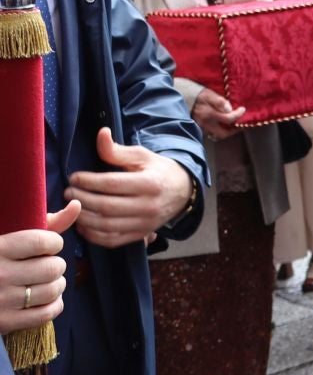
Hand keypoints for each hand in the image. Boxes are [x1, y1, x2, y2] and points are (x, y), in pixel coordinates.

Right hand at [0, 201, 79, 336]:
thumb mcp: (10, 236)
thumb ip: (46, 223)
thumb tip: (77, 205)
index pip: (44, 242)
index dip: (54, 243)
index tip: (48, 246)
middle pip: (52, 267)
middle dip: (56, 265)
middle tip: (46, 266)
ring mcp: (1, 300)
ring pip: (52, 290)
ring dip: (57, 285)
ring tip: (48, 281)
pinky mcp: (4, 322)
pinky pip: (45, 314)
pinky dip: (54, 305)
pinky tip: (48, 299)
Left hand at [66, 127, 194, 249]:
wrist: (182, 192)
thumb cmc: (158, 171)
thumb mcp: (142, 156)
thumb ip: (117, 150)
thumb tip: (101, 134)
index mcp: (150, 182)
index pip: (112, 183)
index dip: (89, 181)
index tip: (74, 177)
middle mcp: (148, 205)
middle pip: (106, 206)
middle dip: (82, 199)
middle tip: (68, 192)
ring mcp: (144, 223)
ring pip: (106, 225)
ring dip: (84, 217)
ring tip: (72, 206)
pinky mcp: (139, 235)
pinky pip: (111, 240)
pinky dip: (93, 235)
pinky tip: (83, 224)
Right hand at [191, 89, 246, 140]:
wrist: (183, 98)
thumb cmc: (198, 95)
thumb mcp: (209, 94)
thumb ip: (219, 102)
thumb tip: (230, 109)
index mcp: (209, 114)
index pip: (228, 119)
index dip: (238, 115)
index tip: (242, 109)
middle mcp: (205, 124)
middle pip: (223, 134)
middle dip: (233, 130)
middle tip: (240, 124)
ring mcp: (201, 128)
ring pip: (217, 136)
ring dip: (226, 132)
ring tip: (233, 125)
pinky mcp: (199, 129)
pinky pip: (211, 134)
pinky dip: (219, 131)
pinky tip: (223, 125)